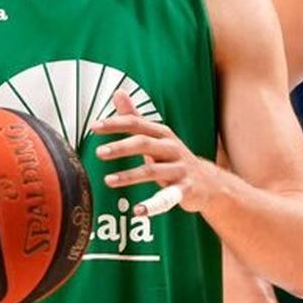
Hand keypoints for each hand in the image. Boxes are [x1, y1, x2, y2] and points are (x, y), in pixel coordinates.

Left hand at [92, 90, 221, 216]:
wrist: (208, 182)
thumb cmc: (174, 158)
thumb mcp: (156, 136)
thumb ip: (135, 117)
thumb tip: (118, 92)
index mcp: (162, 133)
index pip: (136, 123)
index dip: (115, 124)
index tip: (94, 127)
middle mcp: (172, 148)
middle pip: (144, 143)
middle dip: (121, 147)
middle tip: (99, 152)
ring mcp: (180, 169)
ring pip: (153, 171)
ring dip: (130, 175)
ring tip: (108, 181)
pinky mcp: (185, 190)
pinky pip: (167, 198)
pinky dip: (153, 205)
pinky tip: (138, 211)